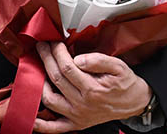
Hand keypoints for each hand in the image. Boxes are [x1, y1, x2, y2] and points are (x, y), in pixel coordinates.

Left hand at [33, 42, 150, 132]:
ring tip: (39, 67)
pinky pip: (55, 127)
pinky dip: (41, 124)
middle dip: (46, 59)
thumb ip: (99, 60)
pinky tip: (31, 117)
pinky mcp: (76, 124)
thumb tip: (78, 59)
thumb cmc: (124, 83)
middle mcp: (82, 104)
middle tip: (42, 46)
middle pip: (56, 79)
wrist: (134, 102)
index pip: (67, 67)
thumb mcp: (118, 66)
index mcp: (93, 89)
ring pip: (49, 99)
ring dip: (40, 83)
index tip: (54, 42)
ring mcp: (77, 116)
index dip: (57, 52)